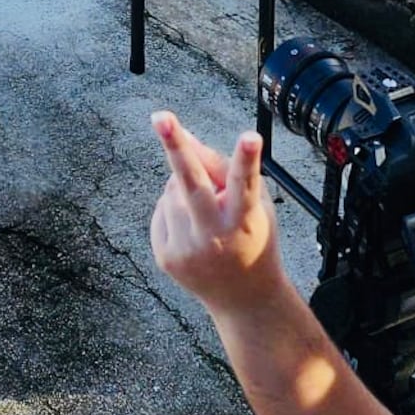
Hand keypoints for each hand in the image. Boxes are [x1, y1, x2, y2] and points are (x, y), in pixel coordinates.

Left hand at [148, 113, 283, 315]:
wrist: (243, 298)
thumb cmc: (250, 237)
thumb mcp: (254, 204)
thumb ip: (223, 170)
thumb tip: (184, 137)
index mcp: (244, 220)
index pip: (245, 184)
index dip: (247, 159)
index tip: (250, 136)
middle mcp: (214, 237)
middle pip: (192, 186)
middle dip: (177, 148)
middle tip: (160, 116)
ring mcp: (187, 250)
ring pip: (172, 191)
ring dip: (184, 188)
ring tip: (205, 213)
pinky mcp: (166, 257)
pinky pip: (161, 210)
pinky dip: (173, 209)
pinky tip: (193, 229)